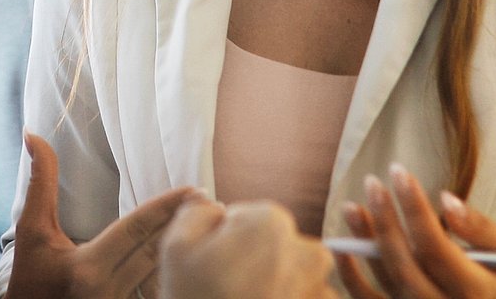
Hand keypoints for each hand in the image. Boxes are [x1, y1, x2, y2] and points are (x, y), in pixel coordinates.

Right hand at [7, 133, 198, 298]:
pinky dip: (177, 277)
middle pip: (158, 252)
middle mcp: (108, 291)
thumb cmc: (30, 275)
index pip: (137, 229)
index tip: (194, 189)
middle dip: (188, 226)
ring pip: (164, 277)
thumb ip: (40, 182)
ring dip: (189, 254)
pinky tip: (196, 262)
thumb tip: (33, 134)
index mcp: (88, 265)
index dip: (167, 207)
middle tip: (216, 203)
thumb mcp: (31, 229)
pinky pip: (158, 295)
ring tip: (214, 228)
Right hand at [158, 198, 335, 298]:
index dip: (227, 239)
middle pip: (275, 243)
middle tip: (229, 287)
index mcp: (271, 223)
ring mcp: (320, 288)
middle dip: (256, 259)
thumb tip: (212, 206)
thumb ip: (197, 210)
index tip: (216, 265)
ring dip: (275, 285)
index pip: (248, 217)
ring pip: (294, 273)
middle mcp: (306, 250)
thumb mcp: (175, 246)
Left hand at [337, 165, 495, 298]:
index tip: (400, 171)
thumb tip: (446, 199)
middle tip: (372, 183)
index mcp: (478, 295)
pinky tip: (340, 249)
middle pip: (405, 265)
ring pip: (386, 284)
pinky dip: (351, 280)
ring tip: (352, 206)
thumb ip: (483, 229)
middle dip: (385, 222)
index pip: (435, 248)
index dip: (414, 208)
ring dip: (364, 244)